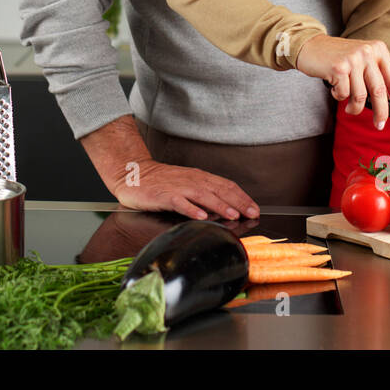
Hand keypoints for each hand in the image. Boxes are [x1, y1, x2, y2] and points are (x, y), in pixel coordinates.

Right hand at [109, 158, 260, 221]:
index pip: (226, 185)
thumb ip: (204, 194)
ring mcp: (178, 187)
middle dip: (238, 202)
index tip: (254, 208)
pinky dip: (191, 209)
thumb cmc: (161, 182)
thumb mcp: (187, 184)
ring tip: (233, 215)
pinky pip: (180, 202)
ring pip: (204, 195)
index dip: (242, 197)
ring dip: (220, 205)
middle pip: (219, 190)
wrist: (134, 174)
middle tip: (251, 213)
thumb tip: (225, 207)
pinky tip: (200, 216)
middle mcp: (192, 180)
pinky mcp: (164, 195)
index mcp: (199, 177)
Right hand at [294, 34, 389, 129]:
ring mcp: (353, 59)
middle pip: (380, 90)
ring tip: (349, 108)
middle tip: (379, 124)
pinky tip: (336, 89)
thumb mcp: (361, 60)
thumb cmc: (336, 57)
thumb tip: (388, 104)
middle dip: (381, 112)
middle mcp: (367, 52)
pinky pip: (344, 94)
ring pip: (360, 96)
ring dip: (354, 107)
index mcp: (378, 49)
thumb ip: (374, 76)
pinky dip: (339, 97)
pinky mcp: (338, 67)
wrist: (310, 46)